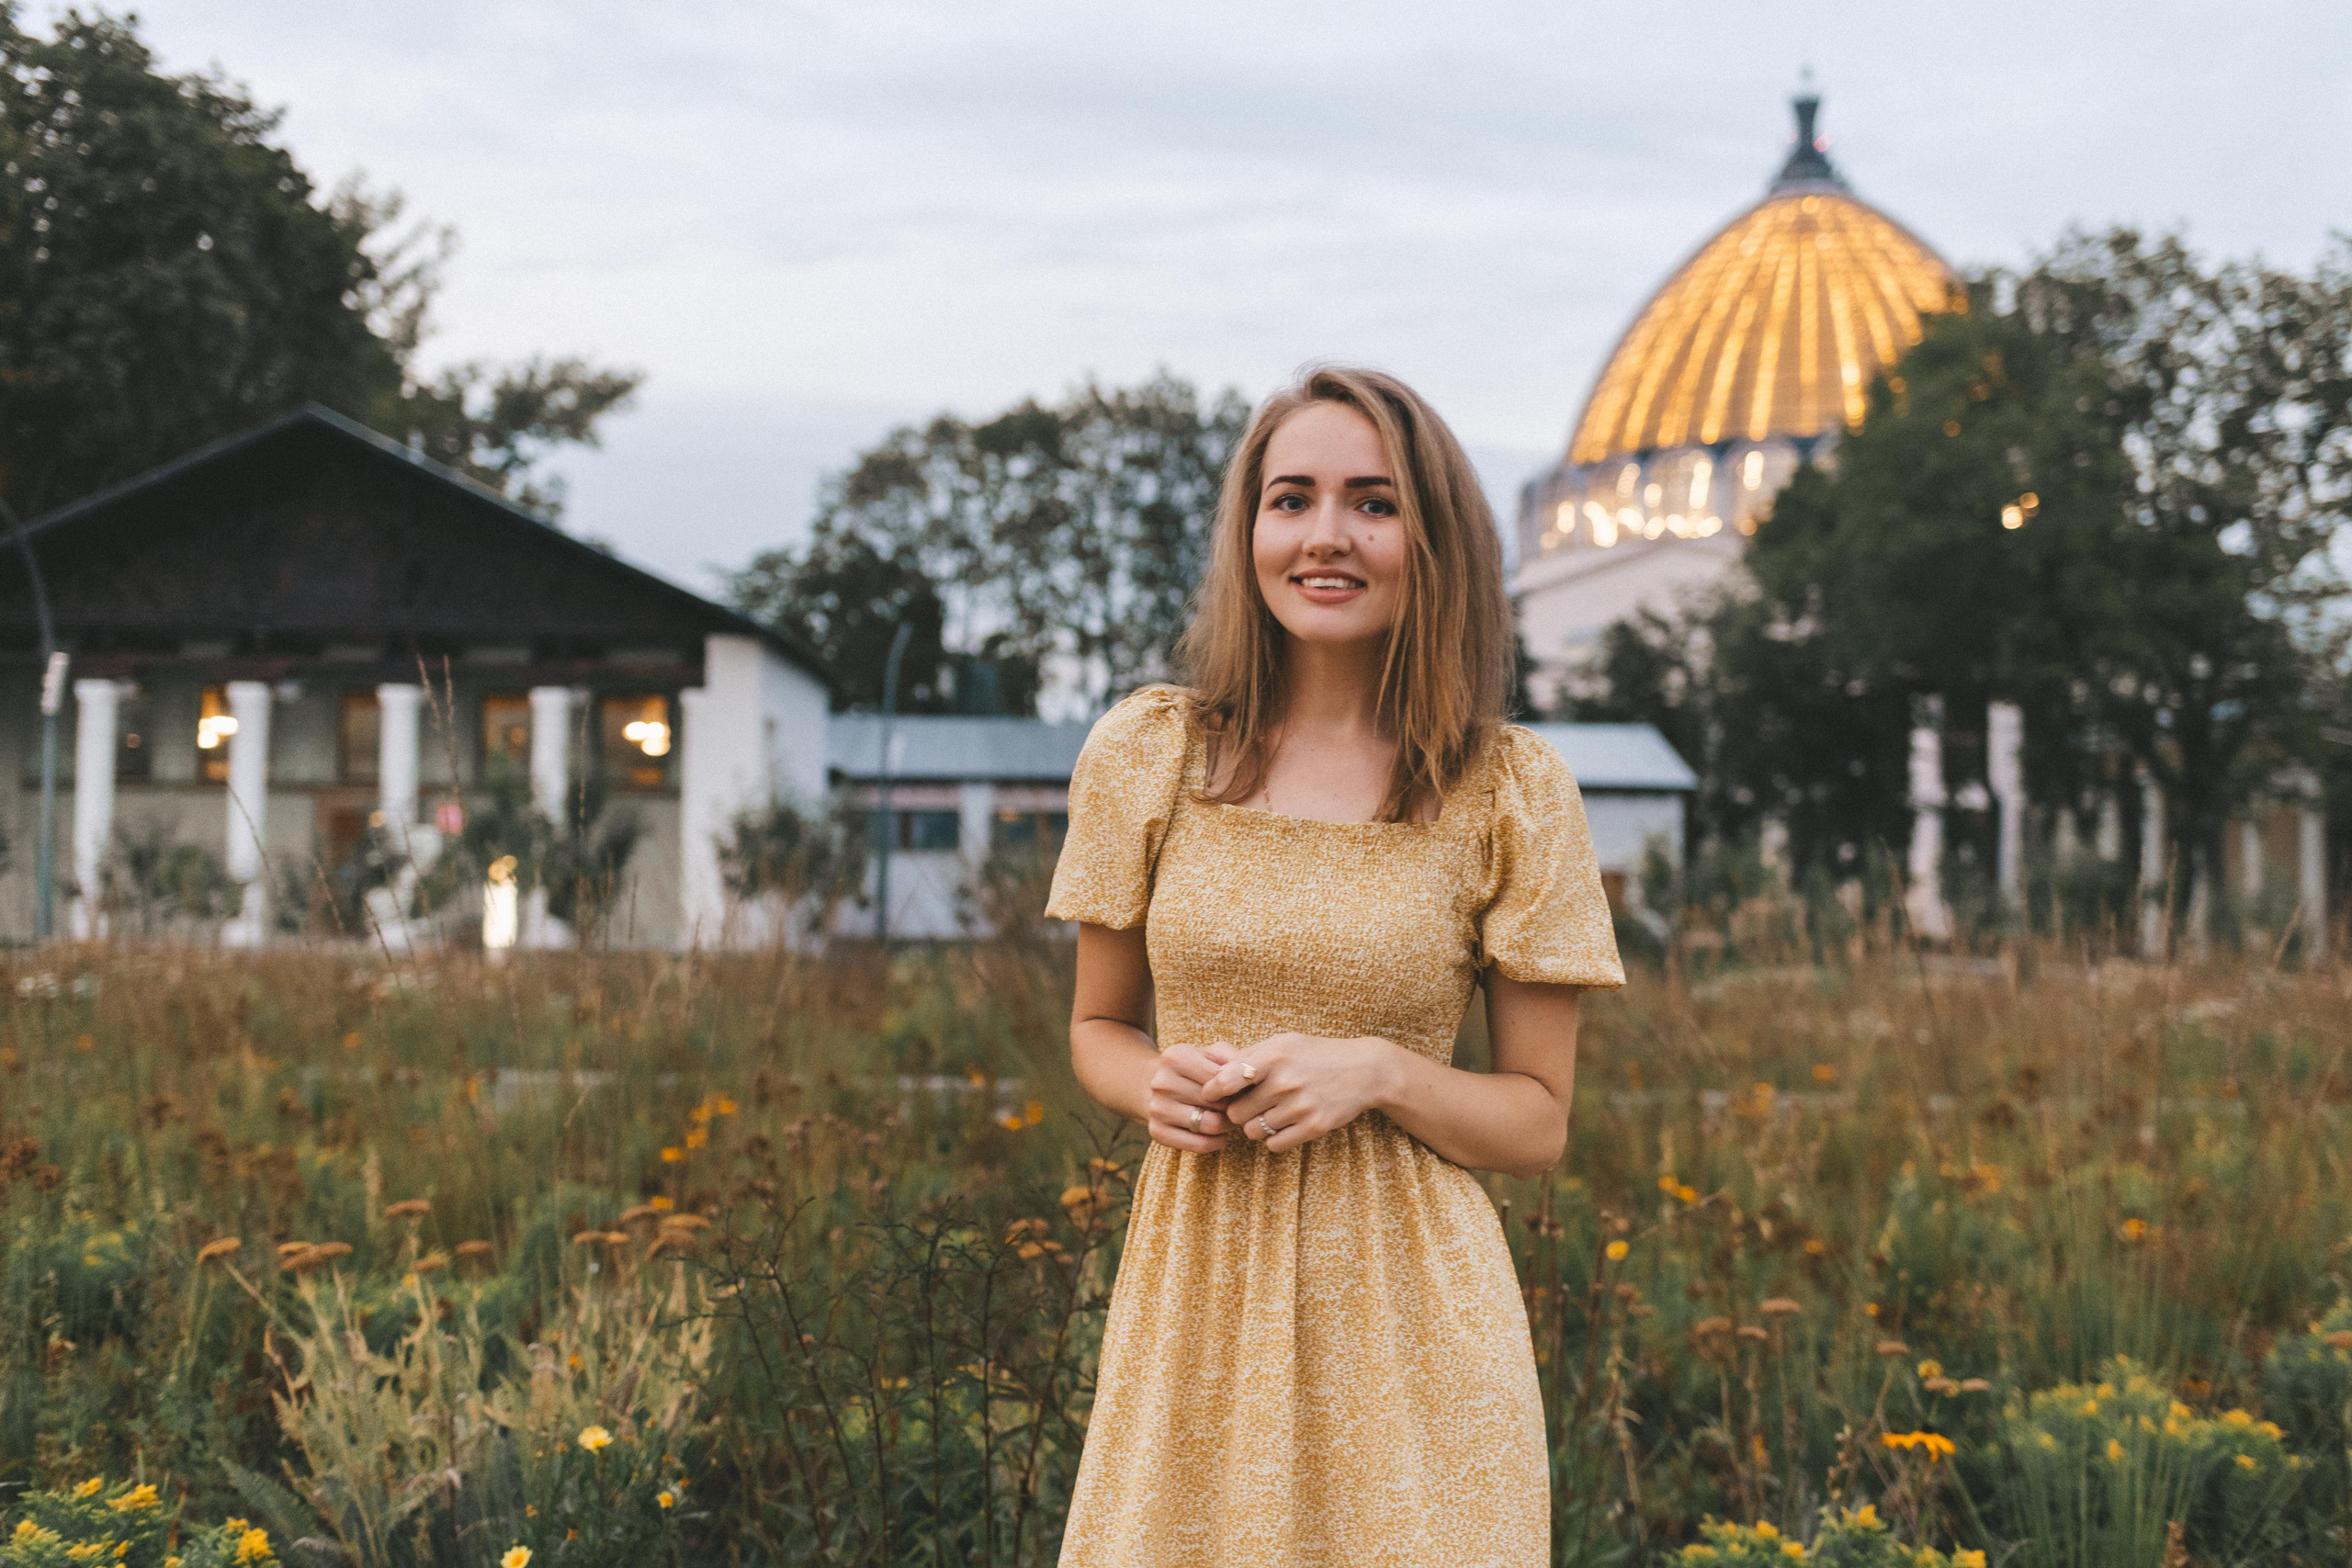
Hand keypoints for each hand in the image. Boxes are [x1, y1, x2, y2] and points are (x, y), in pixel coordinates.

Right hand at [1144, 1040, 1241, 1152]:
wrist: (1152, 1085)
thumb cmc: (1192, 1069)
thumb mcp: (1210, 1054)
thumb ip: (1231, 1057)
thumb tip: (1248, 1073)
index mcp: (1175, 1057)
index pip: (1220, 1078)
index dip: (1237, 1086)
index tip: (1241, 1089)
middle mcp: (1162, 1082)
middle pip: (1217, 1103)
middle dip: (1234, 1106)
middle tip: (1238, 1106)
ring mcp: (1157, 1108)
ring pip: (1210, 1125)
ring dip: (1227, 1125)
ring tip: (1228, 1119)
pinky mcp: (1157, 1131)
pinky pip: (1199, 1145)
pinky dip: (1216, 1142)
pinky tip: (1219, 1134)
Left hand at [1197, 1033, 1400, 1154]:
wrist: (1363, 1070)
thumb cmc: (1314, 1054)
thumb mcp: (1282, 1043)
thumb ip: (1248, 1056)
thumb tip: (1211, 1071)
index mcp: (1273, 1057)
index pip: (1226, 1081)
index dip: (1213, 1091)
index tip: (1213, 1095)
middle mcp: (1285, 1082)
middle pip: (1235, 1113)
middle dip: (1237, 1111)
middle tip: (1249, 1105)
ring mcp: (1300, 1106)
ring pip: (1252, 1131)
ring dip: (1255, 1126)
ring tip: (1269, 1113)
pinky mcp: (1313, 1127)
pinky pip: (1273, 1145)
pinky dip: (1273, 1139)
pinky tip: (1283, 1124)